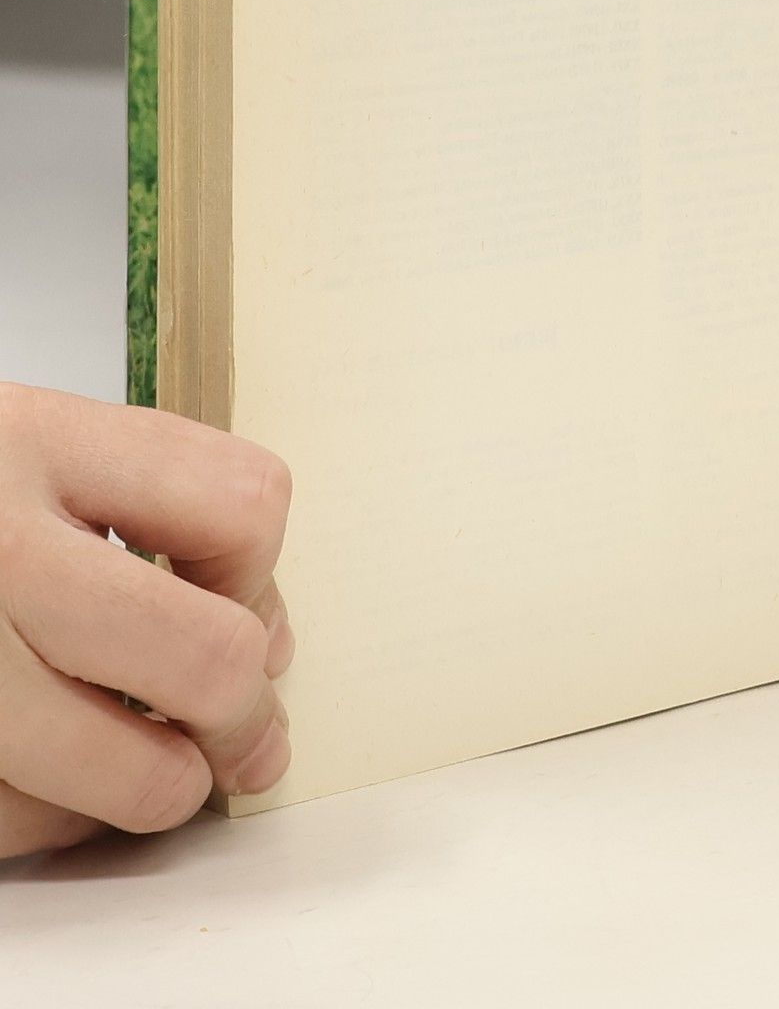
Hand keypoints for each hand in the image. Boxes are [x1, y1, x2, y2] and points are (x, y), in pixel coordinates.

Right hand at [0, 383, 294, 858]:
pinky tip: (49, 783)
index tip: (238, 597)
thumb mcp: (23, 440)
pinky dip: (54, 821)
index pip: (241, 506)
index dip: (261, 569)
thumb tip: (266, 642)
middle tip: (241, 736)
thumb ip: (145, 504)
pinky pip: (18, 826)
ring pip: (124, 774)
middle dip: (243, 716)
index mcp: (34, 442)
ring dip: (160, 787)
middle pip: (207, 655)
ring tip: (154, 768)